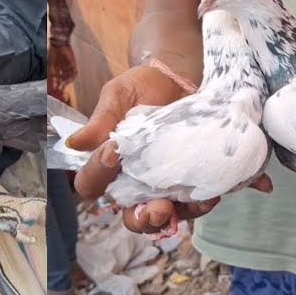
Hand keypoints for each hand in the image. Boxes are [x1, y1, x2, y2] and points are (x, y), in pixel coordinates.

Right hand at [68, 63, 272, 233]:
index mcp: (109, 163)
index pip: (92, 184)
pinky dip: (213, 198)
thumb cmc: (143, 86)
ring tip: (199, 201)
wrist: (182, 75)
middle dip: (145, 219)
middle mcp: (137, 181)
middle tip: (158, 207)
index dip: (97, 177)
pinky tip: (220, 191)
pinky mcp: (197, 179)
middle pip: (133, 216)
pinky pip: (202, 199)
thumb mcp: (118, 95)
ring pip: (171, 216)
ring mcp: (168, 184)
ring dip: (183, 215)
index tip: (111, 154)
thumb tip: (75, 143)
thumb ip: (101, 119)